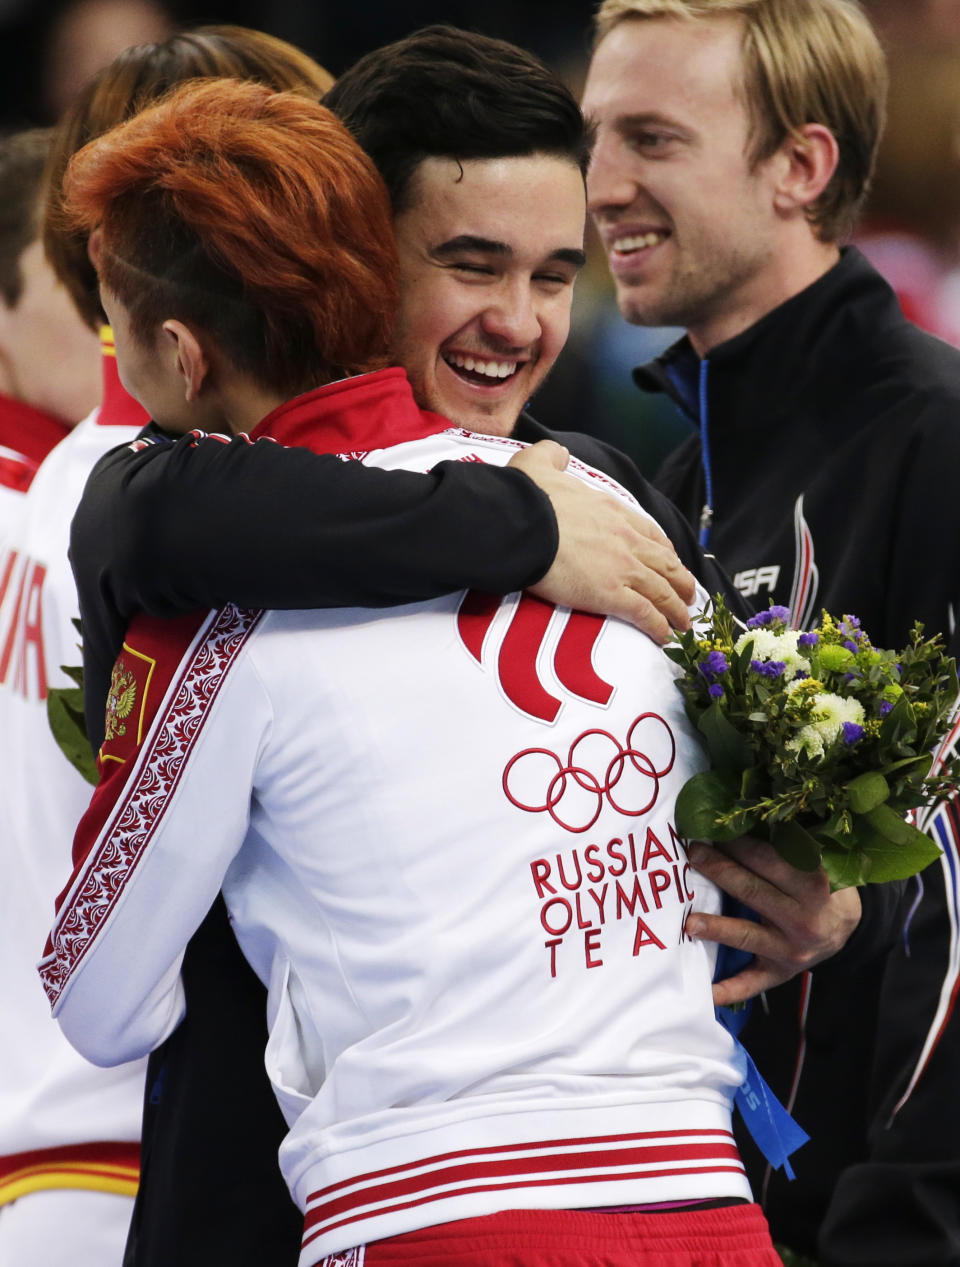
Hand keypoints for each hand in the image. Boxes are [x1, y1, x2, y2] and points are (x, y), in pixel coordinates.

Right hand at [508, 440, 695, 643]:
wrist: (523, 524)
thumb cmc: (528, 498)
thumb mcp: (539, 464)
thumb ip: (552, 457)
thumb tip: (557, 454)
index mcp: (612, 511)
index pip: (648, 531)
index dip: (663, 549)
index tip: (670, 559)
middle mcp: (625, 539)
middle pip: (664, 562)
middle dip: (680, 581)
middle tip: (688, 595)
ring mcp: (622, 568)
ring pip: (662, 590)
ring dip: (677, 608)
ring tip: (684, 623)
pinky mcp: (612, 594)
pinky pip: (645, 613)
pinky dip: (659, 626)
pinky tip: (665, 636)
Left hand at [684, 836, 861, 1006]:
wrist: (847, 928)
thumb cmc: (820, 885)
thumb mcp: (814, 862)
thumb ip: (785, 846)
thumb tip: (742, 818)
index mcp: (814, 885)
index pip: (769, 860)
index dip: (738, 844)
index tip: (712, 830)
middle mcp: (804, 919)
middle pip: (753, 892)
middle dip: (719, 871)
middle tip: (693, 854)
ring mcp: (792, 949)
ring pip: (748, 936)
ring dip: (717, 928)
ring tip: (688, 922)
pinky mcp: (781, 972)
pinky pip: (752, 983)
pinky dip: (729, 990)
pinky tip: (706, 992)